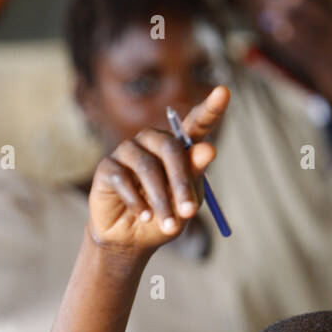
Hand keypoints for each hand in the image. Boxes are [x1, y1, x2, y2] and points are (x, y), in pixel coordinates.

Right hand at [87, 86, 228, 249]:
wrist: (131, 240)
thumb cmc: (164, 217)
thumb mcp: (186, 202)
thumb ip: (195, 176)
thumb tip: (208, 149)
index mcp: (179, 146)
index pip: (196, 123)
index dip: (210, 108)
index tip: (224, 92)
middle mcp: (153, 141)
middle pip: (171, 147)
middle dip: (182, 182)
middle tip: (189, 212)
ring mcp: (128, 151)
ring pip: (148, 167)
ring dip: (161, 199)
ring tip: (168, 225)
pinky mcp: (107, 166)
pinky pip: (123, 178)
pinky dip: (137, 201)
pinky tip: (143, 216)